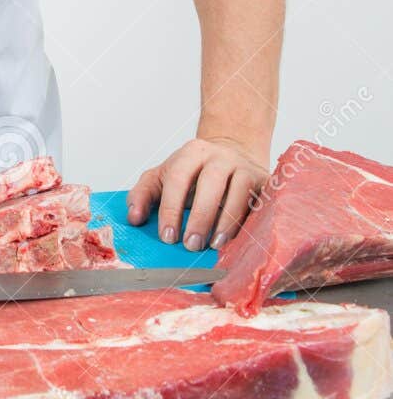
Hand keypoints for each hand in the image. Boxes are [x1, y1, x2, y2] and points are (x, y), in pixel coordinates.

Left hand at [126, 135, 268, 251]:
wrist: (234, 153)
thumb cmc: (195, 173)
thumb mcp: (164, 176)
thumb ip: (144, 194)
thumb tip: (134, 218)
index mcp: (192, 153)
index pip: (178, 177)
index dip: (171, 208)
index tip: (167, 236)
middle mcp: (220, 157)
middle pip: (211, 184)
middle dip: (200, 217)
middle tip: (190, 245)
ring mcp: (245, 169)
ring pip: (239, 194)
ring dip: (227, 223)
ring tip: (215, 246)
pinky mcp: (264, 184)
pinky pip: (259, 204)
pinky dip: (250, 223)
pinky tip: (240, 241)